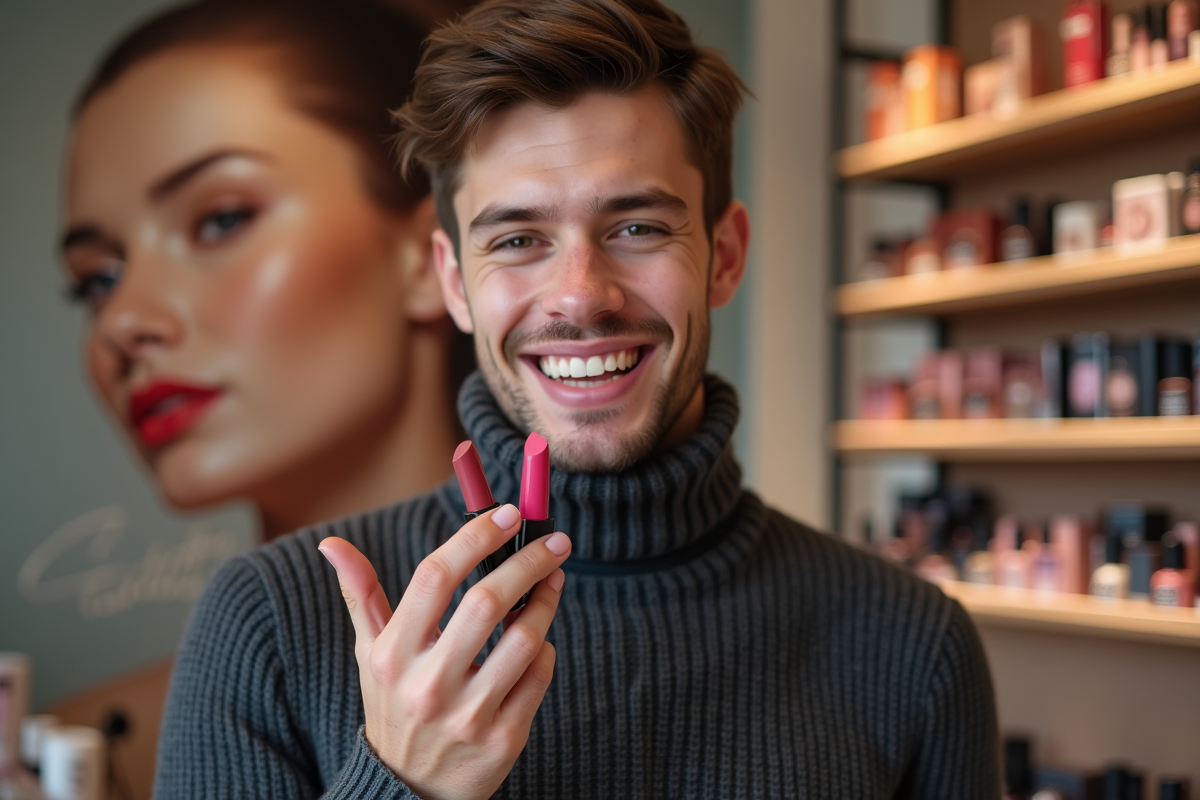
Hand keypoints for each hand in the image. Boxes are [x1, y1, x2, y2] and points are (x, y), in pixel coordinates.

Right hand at [319, 504, 569, 799]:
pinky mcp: (502, 740)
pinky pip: (540, 676)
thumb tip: (333, 544)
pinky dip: (546, 650)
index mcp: (391, 654)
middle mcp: (427, 685)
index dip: (476, 538)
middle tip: (555, 541)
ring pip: (524, 640)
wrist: (408, 792)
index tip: (508, 515)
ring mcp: (467, 715)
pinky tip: (540, 640)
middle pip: (487, 602)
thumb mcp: (370, 654)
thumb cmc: (394, 705)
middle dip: (529, 562)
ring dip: (546, 602)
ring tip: (553, 582)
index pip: (435, 576)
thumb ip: (361, 595)